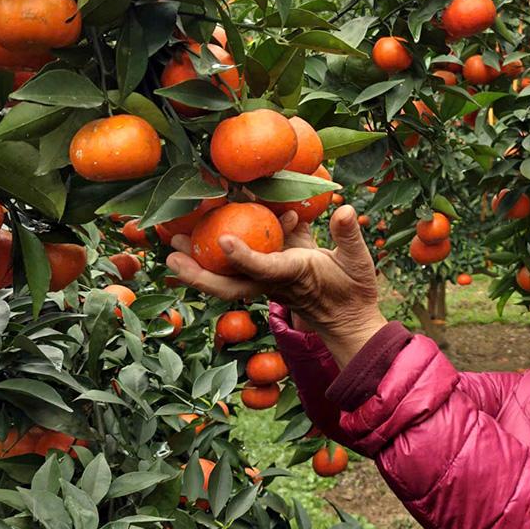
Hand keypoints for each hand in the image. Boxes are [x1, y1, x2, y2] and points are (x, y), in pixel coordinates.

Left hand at [165, 205, 387, 356]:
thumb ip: (349, 237)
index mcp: (292, 275)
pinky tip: (208, 229)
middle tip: (170, 255)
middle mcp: (272, 280)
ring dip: (200, 262)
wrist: (349, 318)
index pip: (264, 268)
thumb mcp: (359, 264)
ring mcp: (266, 278)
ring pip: (227, 274)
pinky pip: (241, 262)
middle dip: (198, 273)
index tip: (224, 239)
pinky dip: (223, 249)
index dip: (243, 255)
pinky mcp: (269, 272)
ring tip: (175, 242)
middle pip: (227, 283)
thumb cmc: (354, 293)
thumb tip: (345, 210)